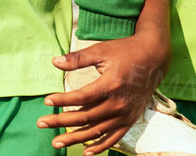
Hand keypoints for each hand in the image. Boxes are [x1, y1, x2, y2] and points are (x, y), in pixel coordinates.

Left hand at [40, 33, 169, 152]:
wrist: (153, 58)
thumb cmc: (125, 51)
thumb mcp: (101, 50)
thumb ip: (78, 58)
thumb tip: (54, 62)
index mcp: (111, 85)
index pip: (81, 98)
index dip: (63, 100)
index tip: (47, 101)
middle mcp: (119, 104)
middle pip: (86, 117)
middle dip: (61, 121)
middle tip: (42, 123)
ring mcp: (126, 114)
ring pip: (97, 130)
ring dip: (75, 138)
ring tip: (56, 142)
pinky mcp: (130, 119)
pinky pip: (114, 137)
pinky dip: (100, 146)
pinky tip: (86, 151)